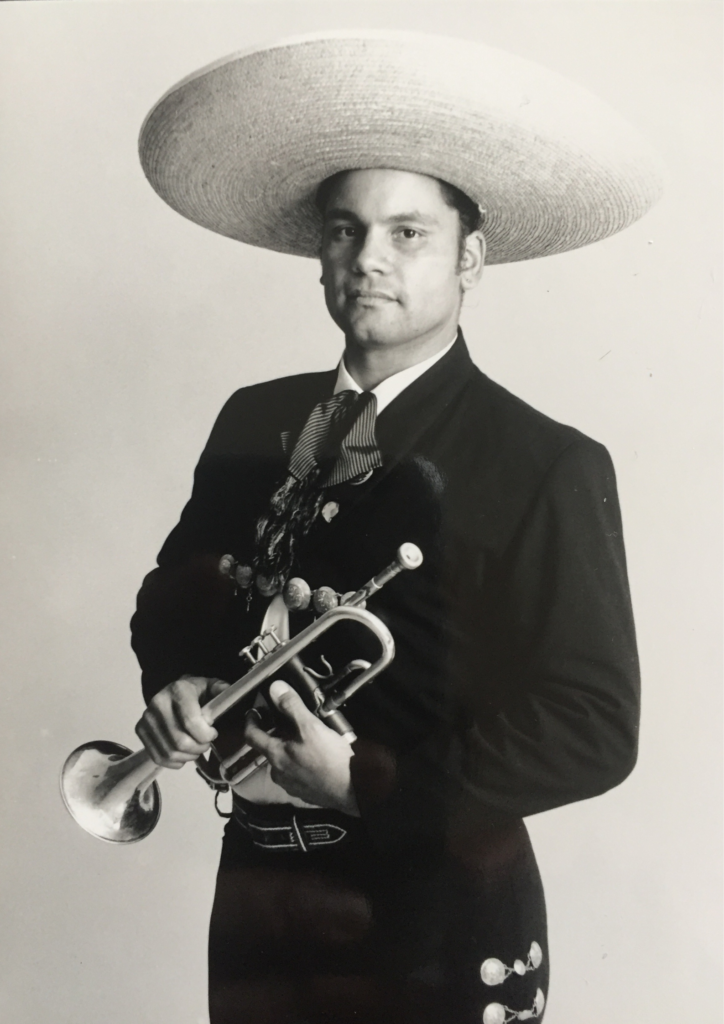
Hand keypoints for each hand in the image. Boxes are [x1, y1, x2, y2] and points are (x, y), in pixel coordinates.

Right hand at [135, 675, 228, 768]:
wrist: (175, 692)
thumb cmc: (197, 693)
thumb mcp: (212, 686)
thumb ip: (222, 691)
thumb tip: (230, 696)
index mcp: (178, 690)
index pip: (191, 722)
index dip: (206, 734)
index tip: (213, 733)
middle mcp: (158, 702)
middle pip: (180, 741)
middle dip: (199, 748)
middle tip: (206, 744)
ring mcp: (147, 717)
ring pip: (170, 752)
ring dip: (188, 756)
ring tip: (196, 748)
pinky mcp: (141, 730)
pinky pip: (158, 757)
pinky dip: (175, 762)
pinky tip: (184, 754)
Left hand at [244, 681, 359, 815]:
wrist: (353, 790)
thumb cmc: (330, 759)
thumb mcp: (311, 727)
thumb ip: (292, 706)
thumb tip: (275, 688)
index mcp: (275, 756)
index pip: (252, 736)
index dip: (251, 721)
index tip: (254, 712)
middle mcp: (278, 773)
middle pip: (271, 749)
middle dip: (279, 735)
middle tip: (294, 723)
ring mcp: (291, 786)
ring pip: (285, 762)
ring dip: (292, 750)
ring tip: (310, 740)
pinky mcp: (305, 793)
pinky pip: (298, 774)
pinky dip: (303, 763)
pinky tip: (318, 758)